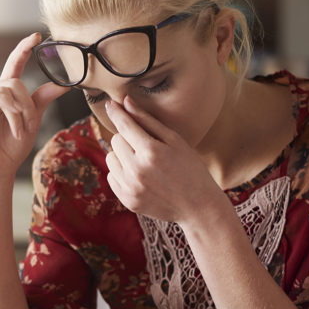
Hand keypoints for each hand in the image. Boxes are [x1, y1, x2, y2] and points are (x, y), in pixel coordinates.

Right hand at [0, 33, 66, 183]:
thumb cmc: (11, 148)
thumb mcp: (32, 121)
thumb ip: (42, 100)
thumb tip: (62, 84)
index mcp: (5, 94)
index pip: (14, 65)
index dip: (23, 49)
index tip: (36, 36)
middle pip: (15, 82)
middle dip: (28, 103)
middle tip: (30, 124)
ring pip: (5, 89)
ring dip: (19, 111)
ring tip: (21, 130)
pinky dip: (8, 113)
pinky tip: (13, 128)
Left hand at [104, 97, 222, 223]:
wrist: (198, 206)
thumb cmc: (190, 168)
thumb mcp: (175, 140)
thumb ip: (148, 121)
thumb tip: (125, 102)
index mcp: (151, 151)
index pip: (124, 125)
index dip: (116, 112)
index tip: (110, 104)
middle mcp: (137, 170)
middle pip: (116, 140)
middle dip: (127, 139)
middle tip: (146, 146)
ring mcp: (131, 187)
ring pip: (110, 158)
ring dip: (122, 156)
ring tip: (143, 162)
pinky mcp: (127, 200)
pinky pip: (111, 176)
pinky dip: (121, 172)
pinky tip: (140, 176)